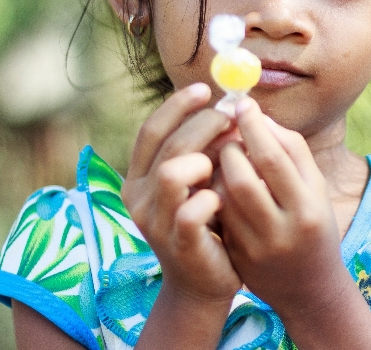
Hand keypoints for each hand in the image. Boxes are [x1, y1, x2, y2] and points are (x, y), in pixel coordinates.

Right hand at [122, 83, 241, 303]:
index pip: (151, 130)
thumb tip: (225, 107)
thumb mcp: (197, 182)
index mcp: (139, 176)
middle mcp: (139, 197)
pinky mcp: (178, 244)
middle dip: (205, 125)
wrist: (202, 281)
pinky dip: (213, 198)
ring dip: (206, 159)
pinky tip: (225, 199)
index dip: (177, 106)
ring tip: (226, 164)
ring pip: (173, 172)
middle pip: (170, 144)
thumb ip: (201, 150)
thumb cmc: (204, 223)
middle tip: (232, 121)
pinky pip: (192, 209)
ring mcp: (155, 222)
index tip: (205, 89)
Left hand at [216, 98, 351, 318]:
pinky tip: (220, 180)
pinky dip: (214, 190)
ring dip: (218, 168)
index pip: (273, 158)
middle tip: (230, 133)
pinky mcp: (236, 257)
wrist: (309, 287)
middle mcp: (281, 230)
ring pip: (223, 196)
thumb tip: (258, 117)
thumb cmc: (314, 225)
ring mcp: (255, 247)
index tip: (241, 104)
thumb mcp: (316, 188)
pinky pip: (217, 214)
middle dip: (230, 148)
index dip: (253, 127)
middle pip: (241, 178)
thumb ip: (292, 150)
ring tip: (226, 156)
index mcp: (308, 207)